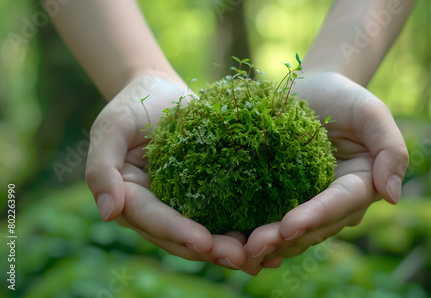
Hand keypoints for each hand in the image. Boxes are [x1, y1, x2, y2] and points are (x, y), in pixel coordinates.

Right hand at [85, 75, 246, 269]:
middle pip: (180, 237)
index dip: (177, 232)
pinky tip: (265, 239)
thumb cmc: (134, 105)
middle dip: (210, 250)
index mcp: (130, 198)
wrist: (163, 91)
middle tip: (242, 258)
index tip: (205, 242)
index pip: (152, 220)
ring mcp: (180, 204)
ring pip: (203, 234)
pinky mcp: (204, 195)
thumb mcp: (111, 128)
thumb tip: (108, 213)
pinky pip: (220, 216)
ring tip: (259, 258)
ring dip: (228, 248)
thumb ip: (101, 168)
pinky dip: (240, 230)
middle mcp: (155, 208)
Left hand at [242, 72, 408, 273]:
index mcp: (361, 185)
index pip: (339, 205)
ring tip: (240, 251)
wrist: (312, 91)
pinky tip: (235, 243)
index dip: (315, 217)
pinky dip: (256, 235)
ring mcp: (310, 204)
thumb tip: (393, 196)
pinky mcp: (285, 200)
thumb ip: (391, 148)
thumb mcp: (371, 112)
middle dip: (284, 239)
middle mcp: (336, 203)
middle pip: (313, 227)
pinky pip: (273, 222)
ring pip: (292, 233)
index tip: (289, 225)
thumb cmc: (343, 98)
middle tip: (253, 246)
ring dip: (268, 244)